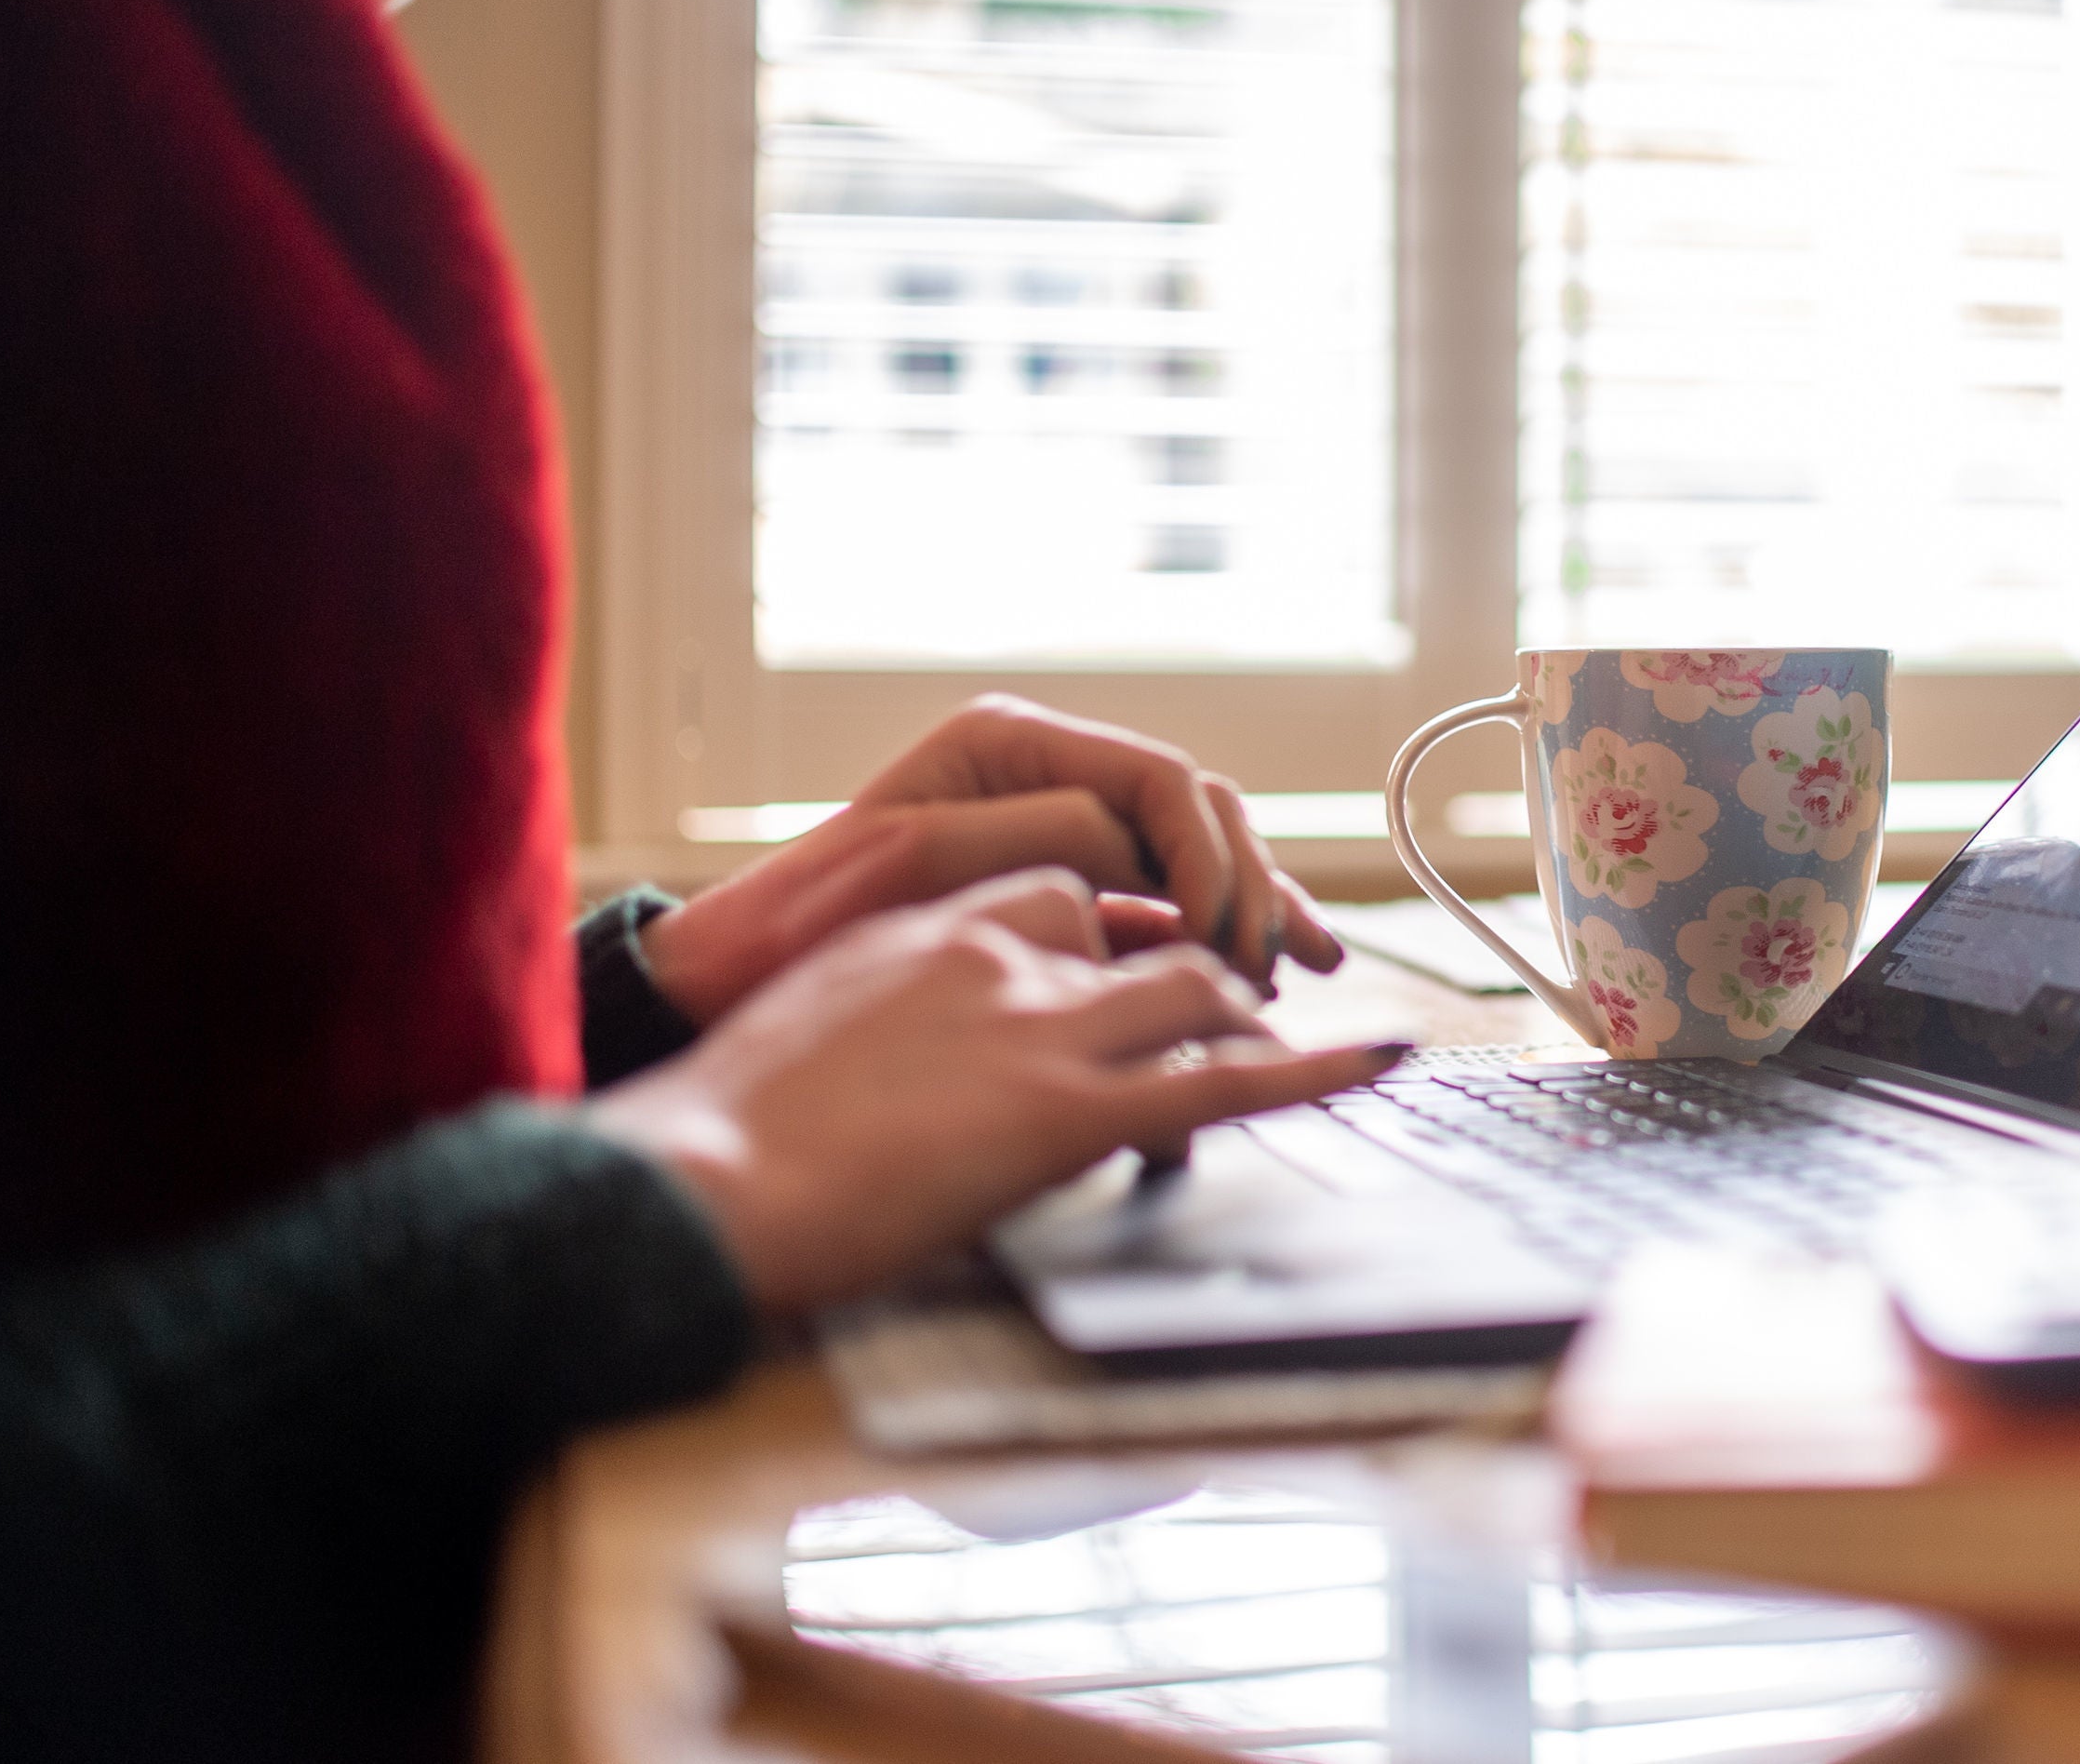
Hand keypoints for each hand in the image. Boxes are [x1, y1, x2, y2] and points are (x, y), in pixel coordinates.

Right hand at [589, 868, 1401, 1315]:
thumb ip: (893, 1024)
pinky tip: (1380, 1058)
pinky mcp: (1068, 1109)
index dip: (1124, 935)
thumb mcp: (819, 1039)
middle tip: (1242, 1007)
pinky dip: (1319, 1068)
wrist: (699, 1185)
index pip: (1068, 893)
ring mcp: (1039, 1025)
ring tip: (1287, 1043)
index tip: (1144, 971)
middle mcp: (997, 952)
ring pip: (1199, 988)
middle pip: (1148, 928)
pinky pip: (1226, 1079)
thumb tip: (923, 1073)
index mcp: (930, 926)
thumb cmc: (725, 1143)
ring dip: (1250, 1013)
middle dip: (1209, 962)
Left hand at [639, 695, 1344, 1024]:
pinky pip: (1169, 903)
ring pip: (1199, 855)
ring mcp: (1060, 832)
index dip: (1206, 854)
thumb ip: (1040, 837)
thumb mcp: (918, 859)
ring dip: (1255, 910)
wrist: (737, 983)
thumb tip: (1140, 855)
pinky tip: (1264, 973)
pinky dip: (1221, 936)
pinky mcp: (1067, 895)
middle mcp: (1046, 775)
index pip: (1157, 781)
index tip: (1218, 933)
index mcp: (1009, 743)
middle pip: (1196, 812)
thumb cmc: (804, 920)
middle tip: (1269, 968)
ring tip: (1298, 970)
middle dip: (1248, 885)